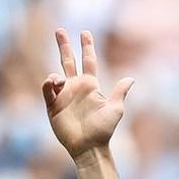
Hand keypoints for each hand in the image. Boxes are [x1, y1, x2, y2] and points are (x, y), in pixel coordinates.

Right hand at [42, 29, 132, 159]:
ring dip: (56, 73)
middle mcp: (76, 87)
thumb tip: (131, 78)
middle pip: (69, 61)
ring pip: (56, 74)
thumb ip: (120, 92)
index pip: (88, 61)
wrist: (89, 147)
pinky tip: (53, 83)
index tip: (85, 33)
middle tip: (59, 30)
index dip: (87, 46)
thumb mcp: (115, 110)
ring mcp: (63, 96)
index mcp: (91, 85)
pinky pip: (47, 89)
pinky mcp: (53, 106)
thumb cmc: (103, 130)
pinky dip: (48, 83)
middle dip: (64, 46)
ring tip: (59, 81)